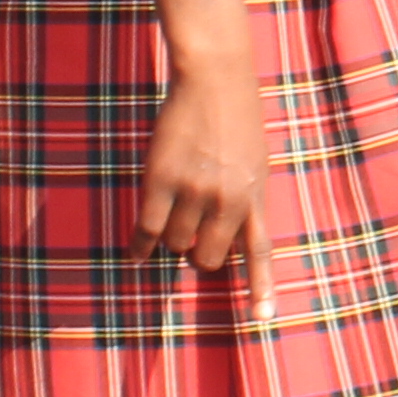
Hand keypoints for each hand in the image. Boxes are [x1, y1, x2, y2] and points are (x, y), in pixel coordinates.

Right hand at [134, 60, 275, 303]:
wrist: (216, 76)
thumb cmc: (236, 120)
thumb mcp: (255, 165)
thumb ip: (245, 204)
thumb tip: (227, 250)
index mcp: (256, 196)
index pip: (259, 252)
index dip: (259, 287)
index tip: (261, 320)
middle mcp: (228, 199)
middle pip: (206, 258)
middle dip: (197, 253)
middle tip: (192, 234)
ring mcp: (194, 191)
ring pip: (174, 243)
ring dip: (170, 236)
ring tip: (174, 208)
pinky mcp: (161, 179)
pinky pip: (147, 230)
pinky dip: (140, 245)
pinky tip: (136, 253)